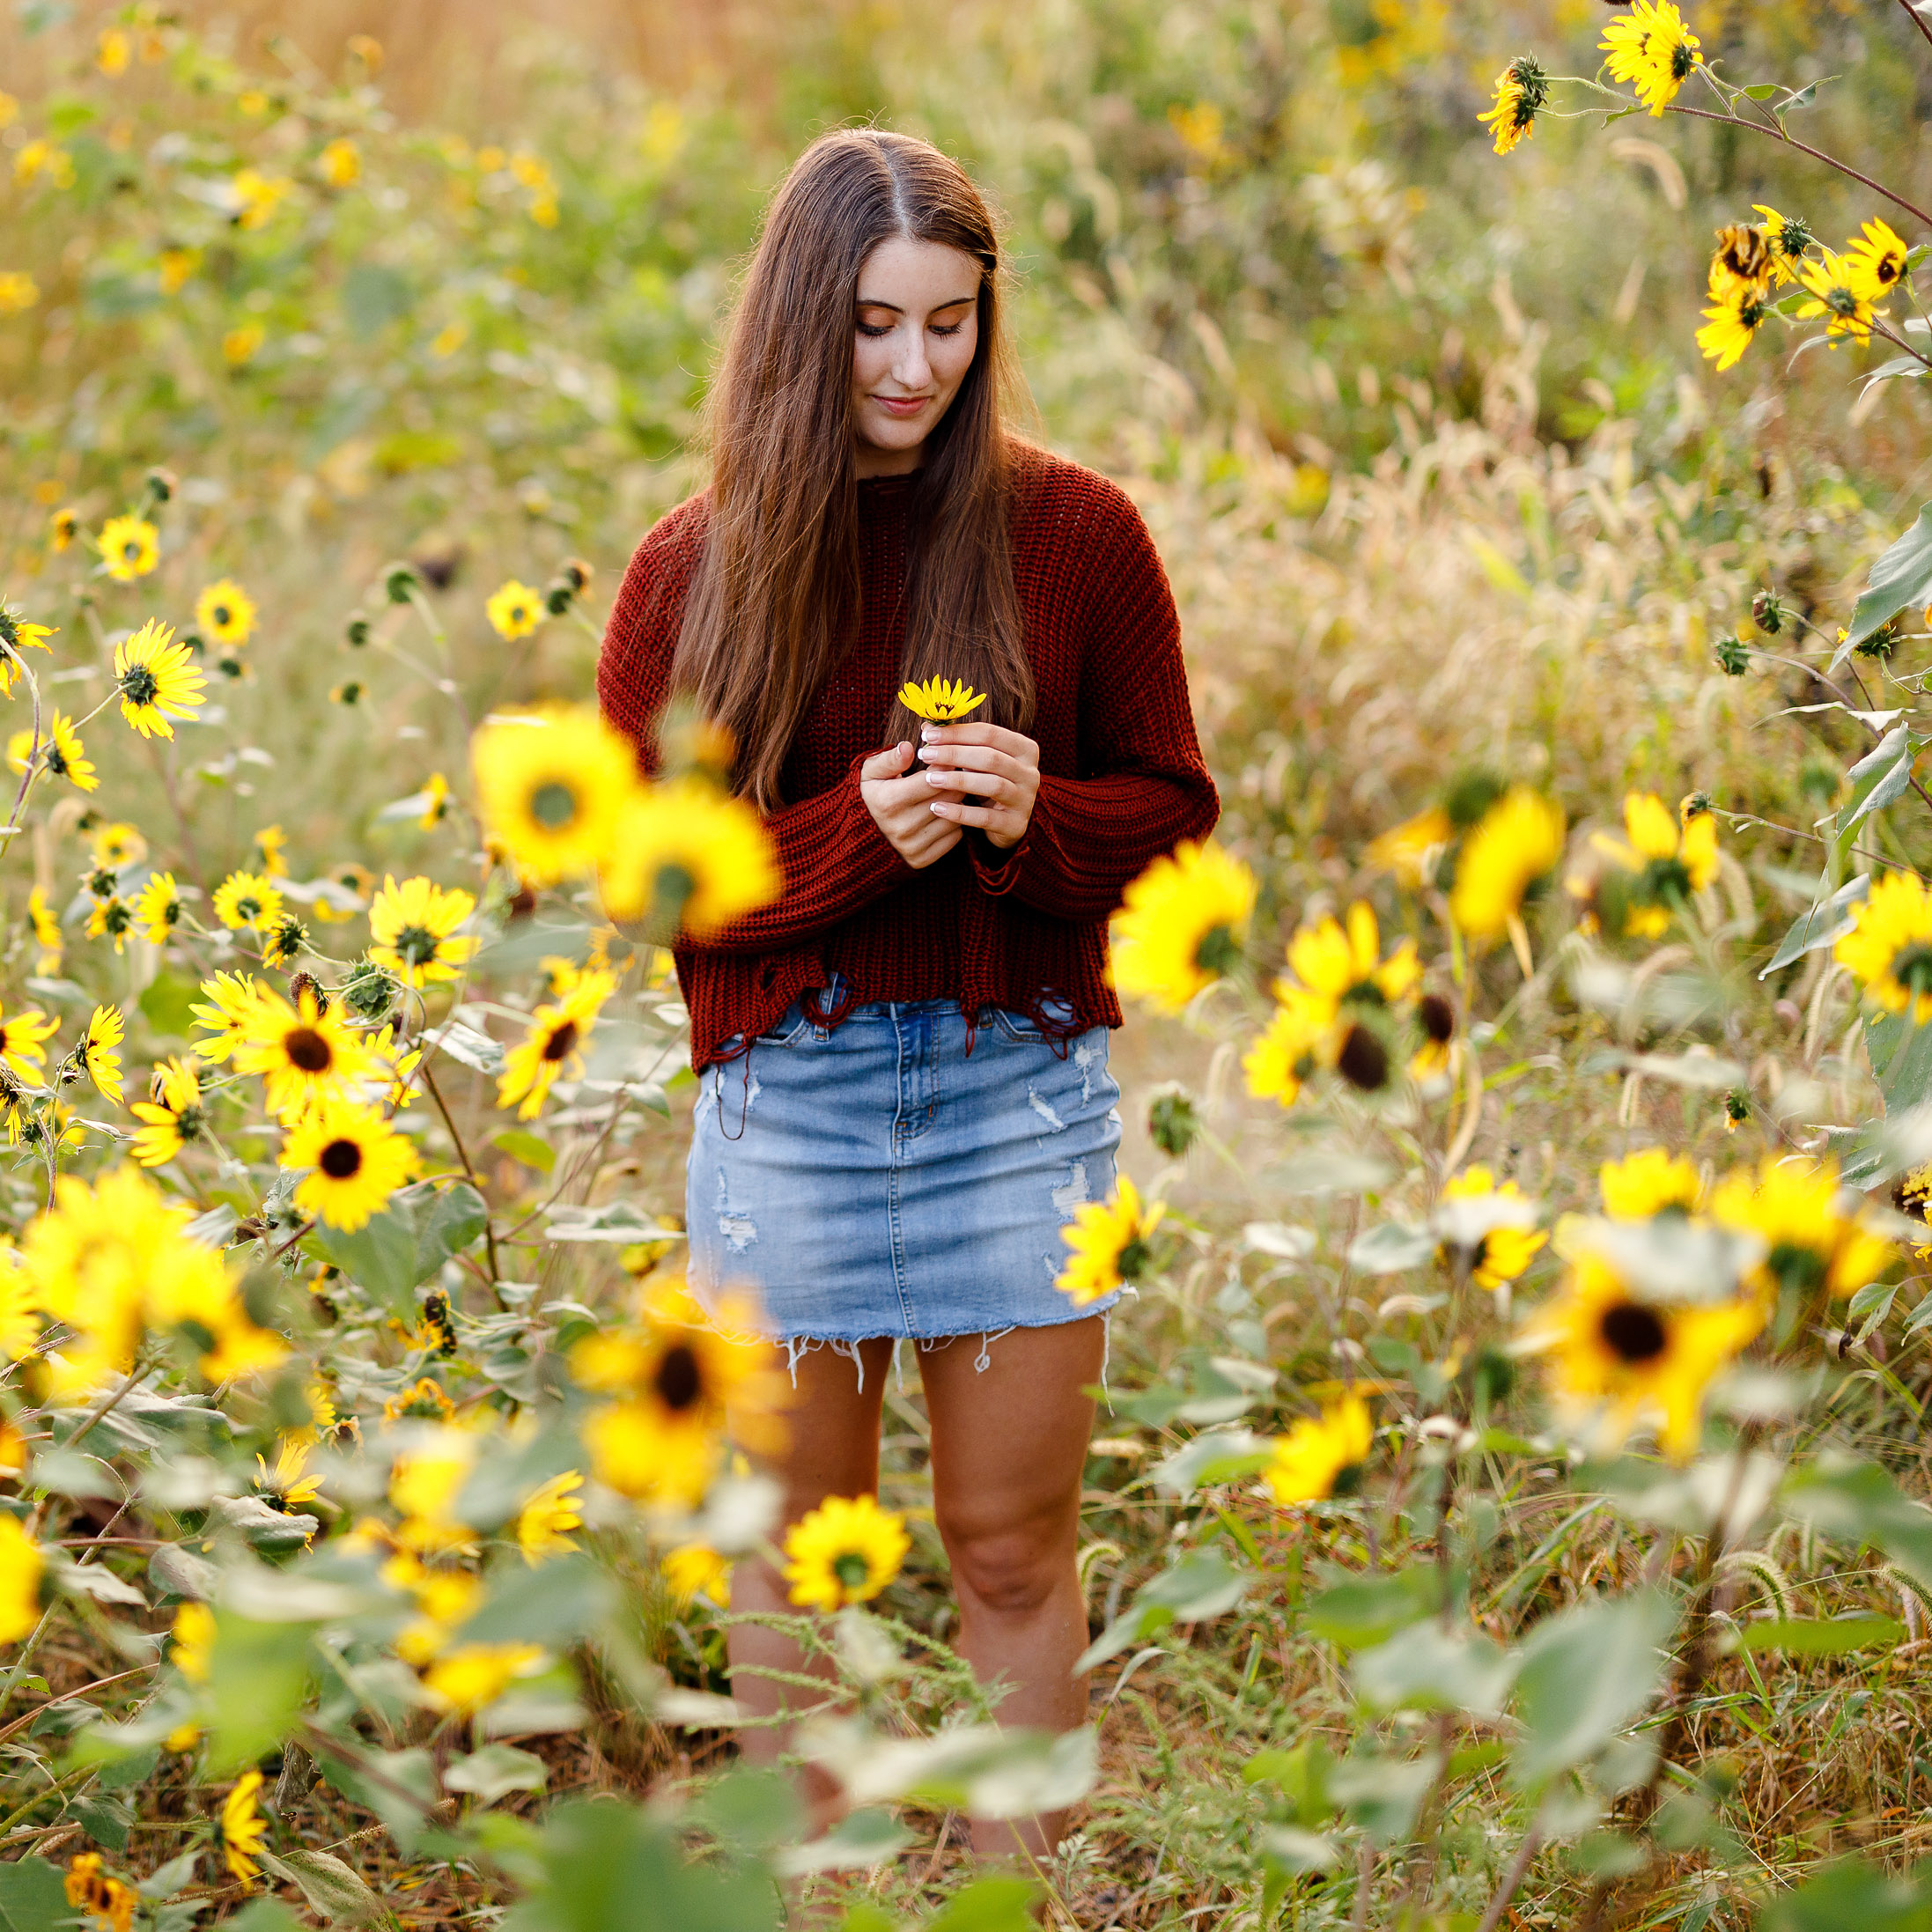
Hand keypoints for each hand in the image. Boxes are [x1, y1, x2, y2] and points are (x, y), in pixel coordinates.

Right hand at [861, 741, 964, 868]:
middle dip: (954, 782)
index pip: (932, 780)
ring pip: (955, 817)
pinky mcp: (921, 860)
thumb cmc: (869, 795)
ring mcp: (912, 846)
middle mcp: (901, 827)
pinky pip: (955, 837)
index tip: (946, 758)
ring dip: (956, 803)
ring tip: (945, 793)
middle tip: (952, 774)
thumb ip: (890, 759)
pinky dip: (953, 825)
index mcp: (889, 801)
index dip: (944, 766)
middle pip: (948, 798)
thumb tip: (908, 747)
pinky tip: (942, 815)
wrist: (856, 836)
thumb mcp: (870, 772)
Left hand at [918, 721, 1039, 849]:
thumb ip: (958, 742)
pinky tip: (937, 808)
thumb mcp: (979, 760)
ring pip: (992, 785)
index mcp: (1025, 749)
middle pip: (990, 757)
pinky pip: (985, 818)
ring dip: (957, 780)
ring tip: (929, 779)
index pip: (989, 733)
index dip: (957, 732)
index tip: (928, 734)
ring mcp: (1025, 800)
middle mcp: (1030, 773)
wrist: (1008, 823)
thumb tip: (926, 726)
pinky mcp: (1015, 825)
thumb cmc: (989, 782)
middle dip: (954, 754)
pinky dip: (960, 812)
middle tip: (925, 754)